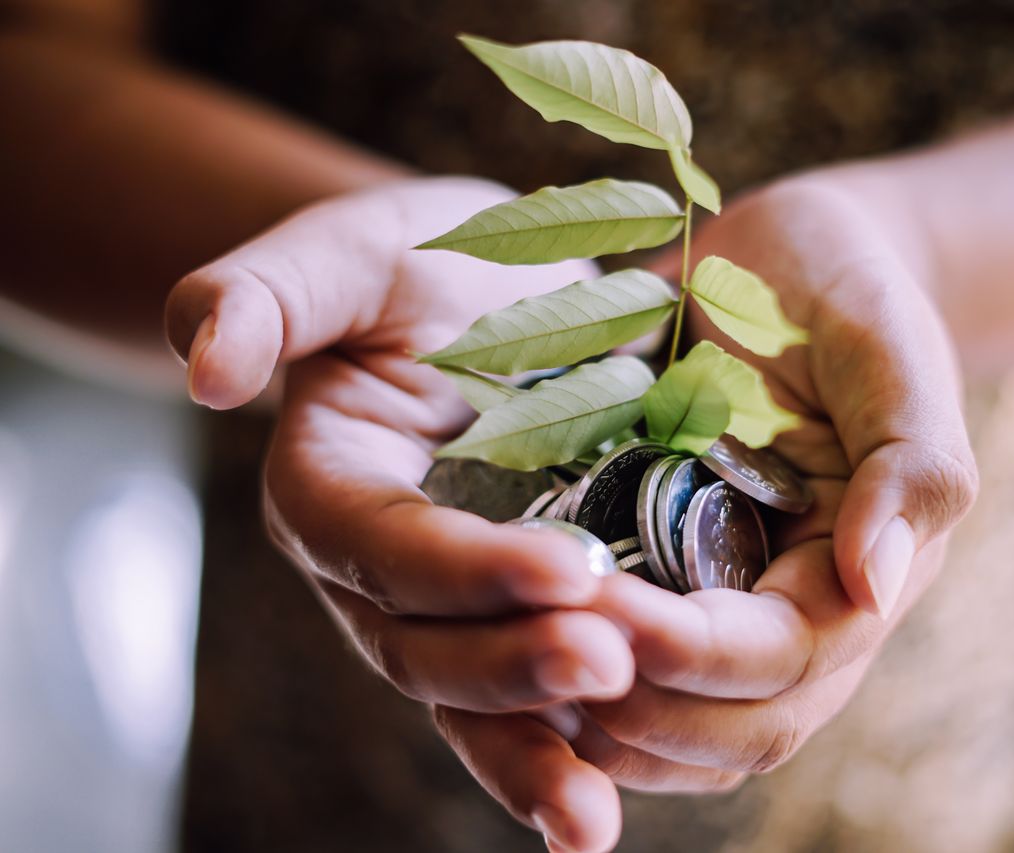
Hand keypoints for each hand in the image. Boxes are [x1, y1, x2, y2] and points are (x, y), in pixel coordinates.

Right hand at [163, 177, 640, 819]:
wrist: (485, 296)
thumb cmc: (411, 266)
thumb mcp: (346, 250)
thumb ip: (266, 293)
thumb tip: (202, 364)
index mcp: (328, 488)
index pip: (381, 546)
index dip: (462, 567)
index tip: (565, 569)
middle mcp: (376, 569)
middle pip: (424, 646)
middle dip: (511, 670)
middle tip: (611, 666)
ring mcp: (443, 607)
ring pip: (468, 702)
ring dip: (530, 754)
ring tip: (593, 813)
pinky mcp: (509, 617)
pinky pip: (525, 698)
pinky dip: (563, 751)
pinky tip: (615, 801)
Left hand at [433, 179, 978, 850]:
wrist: (781, 268)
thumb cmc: (843, 294)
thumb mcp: (887, 348)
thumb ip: (907, 461)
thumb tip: (871, 584)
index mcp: (853, 574)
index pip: (784, 657)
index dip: (695, 651)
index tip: (603, 602)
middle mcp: (791, 617)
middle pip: (731, 729)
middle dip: (637, 702)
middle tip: (536, 640)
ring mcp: (723, 614)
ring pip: (673, 733)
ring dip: (594, 721)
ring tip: (507, 663)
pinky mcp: (661, 591)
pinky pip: (622, 680)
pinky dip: (567, 690)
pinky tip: (501, 650)